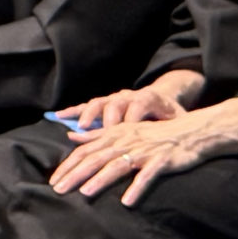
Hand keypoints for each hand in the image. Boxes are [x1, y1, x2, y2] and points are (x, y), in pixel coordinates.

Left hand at [50, 108, 227, 205]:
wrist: (189, 131)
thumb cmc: (153, 133)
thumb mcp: (123, 130)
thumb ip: (97, 135)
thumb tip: (71, 136)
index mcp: (113, 135)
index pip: (84, 151)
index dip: (68, 165)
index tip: (53, 180)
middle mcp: (124, 142)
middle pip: (94, 158)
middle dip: (75, 174)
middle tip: (58, 189)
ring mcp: (142, 152)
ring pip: (116, 166)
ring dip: (100, 180)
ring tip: (84, 193)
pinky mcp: (161, 162)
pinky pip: (146, 176)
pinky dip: (136, 188)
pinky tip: (127, 202)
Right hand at [59, 76, 197, 130]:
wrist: (166, 97)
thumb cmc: (173, 115)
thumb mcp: (179, 121)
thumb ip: (173, 129)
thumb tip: (176, 143)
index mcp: (148, 98)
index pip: (137, 106)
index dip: (130, 120)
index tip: (126, 135)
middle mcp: (127, 95)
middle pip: (114, 105)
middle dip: (105, 121)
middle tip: (102, 135)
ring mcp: (114, 98)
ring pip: (98, 104)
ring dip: (87, 116)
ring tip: (79, 128)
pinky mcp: (105, 103)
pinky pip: (87, 105)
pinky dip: (73, 111)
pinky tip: (58, 116)